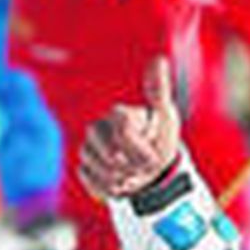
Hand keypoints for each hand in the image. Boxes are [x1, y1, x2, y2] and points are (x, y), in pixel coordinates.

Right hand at [77, 58, 182, 201]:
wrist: (152, 169)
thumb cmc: (158, 139)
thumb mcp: (165, 116)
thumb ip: (158, 91)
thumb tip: (159, 59)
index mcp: (117, 114)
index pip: (123, 131)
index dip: (140, 150)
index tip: (152, 157)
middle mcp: (98, 128)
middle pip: (110, 156)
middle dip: (131, 168)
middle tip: (144, 169)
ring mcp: (89, 149)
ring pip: (100, 170)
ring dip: (122, 181)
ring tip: (134, 178)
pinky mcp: (85, 168)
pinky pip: (91, 182)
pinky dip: (110, 190)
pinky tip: (122, 187)